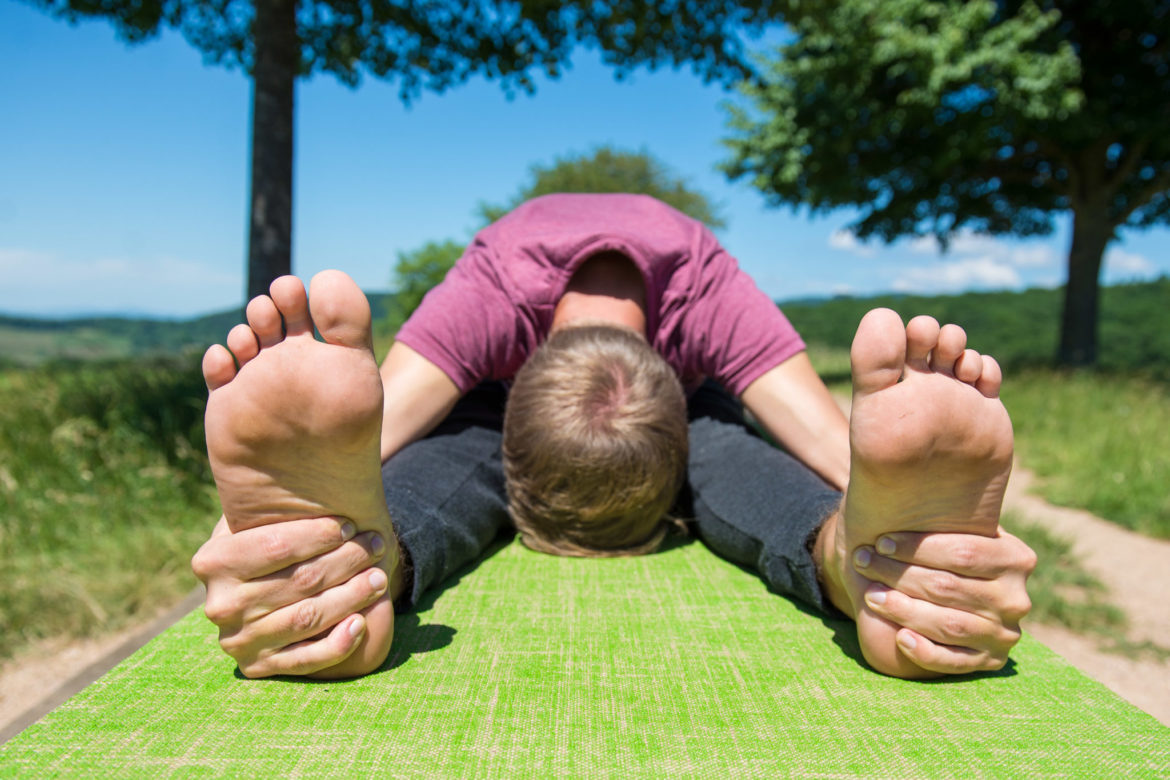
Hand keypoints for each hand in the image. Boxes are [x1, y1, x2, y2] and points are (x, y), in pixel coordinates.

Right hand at [191, 515, 391, 677]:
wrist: (255, 588)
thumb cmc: (269, 541)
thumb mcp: (256, 516)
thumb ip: (271, 498)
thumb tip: (295, 452)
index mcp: (213, 561)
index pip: (275, 546)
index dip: (319, 534)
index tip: (351, 524)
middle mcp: (220, 605)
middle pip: (299, 581)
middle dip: (347, 560)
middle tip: (376, 545)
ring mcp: (239, 640)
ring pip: (308, 617)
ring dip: (351, 596)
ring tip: (379, 577)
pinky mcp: (260, 667)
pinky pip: (305, 660)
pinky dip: (337, 643)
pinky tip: (360, 623)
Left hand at [851, 526, 1036, 674]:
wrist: (944, 585)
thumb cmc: (938, 548)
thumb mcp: (949, 524)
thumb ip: (941, 509)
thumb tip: (902, 467)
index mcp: (1016, 558)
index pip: (963, 552)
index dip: (917, 547)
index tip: (879, 541)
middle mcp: (1017, 598)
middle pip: (948, 587)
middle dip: (898, 574)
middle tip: (862, 562)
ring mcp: (1005, 634)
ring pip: (948, 624)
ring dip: (903, 610)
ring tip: (871, 595)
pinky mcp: (989, 662)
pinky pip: (955, 661)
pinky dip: (926, 651)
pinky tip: (900, 636)